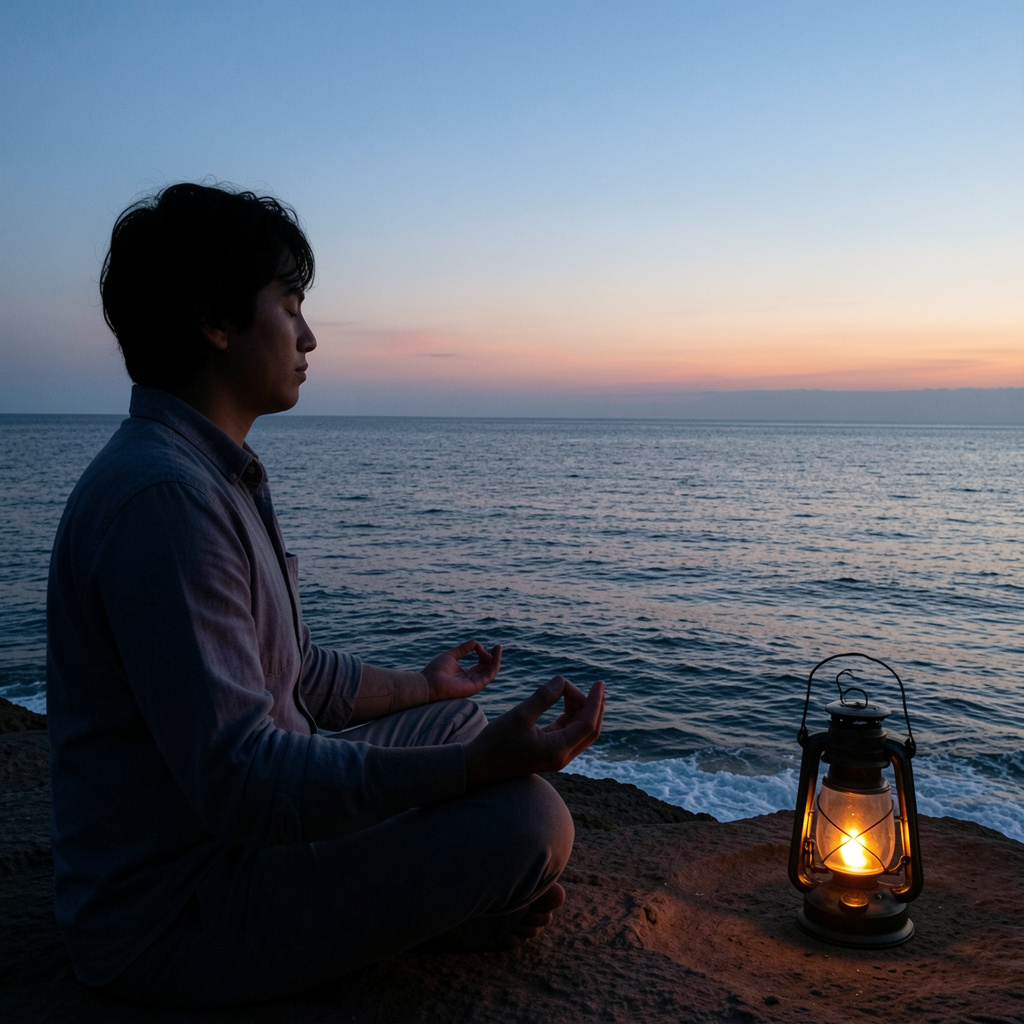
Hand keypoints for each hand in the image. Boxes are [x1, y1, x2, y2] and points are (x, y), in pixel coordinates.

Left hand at [422, 640, 501, 702]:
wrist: (429, 683)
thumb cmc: (436, 670)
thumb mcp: (452, 655)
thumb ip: (464, 649)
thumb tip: (476, 642)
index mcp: (465, 674)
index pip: (480, 664)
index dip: (483, 653)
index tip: (480, 645)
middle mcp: (471, 680)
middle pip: (488, 668)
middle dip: (493, 656)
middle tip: (498, 646)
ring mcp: (474, 684)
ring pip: (491, 671)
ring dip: (496, 659)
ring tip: (498, 648)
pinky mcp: (476, 686)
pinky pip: (490, 675)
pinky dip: (494, 664)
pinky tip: (493, 654)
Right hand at [464, 676, 604, 790]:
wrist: (479, 766)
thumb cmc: (496, 742)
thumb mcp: (520, 715)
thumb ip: (543, 697)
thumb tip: (561, 681)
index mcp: (558, 750)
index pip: (588, 725)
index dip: (596, 702)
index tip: (599, 683)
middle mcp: (562, 756)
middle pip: (590, 730)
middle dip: (594, 706)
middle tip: (597, 685)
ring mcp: (556, 755)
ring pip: (579, 730)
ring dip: (581, 709)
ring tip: (569, 689)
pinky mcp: (548, 751)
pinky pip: (567, 731)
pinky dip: (569, 715)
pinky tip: (564, 699)